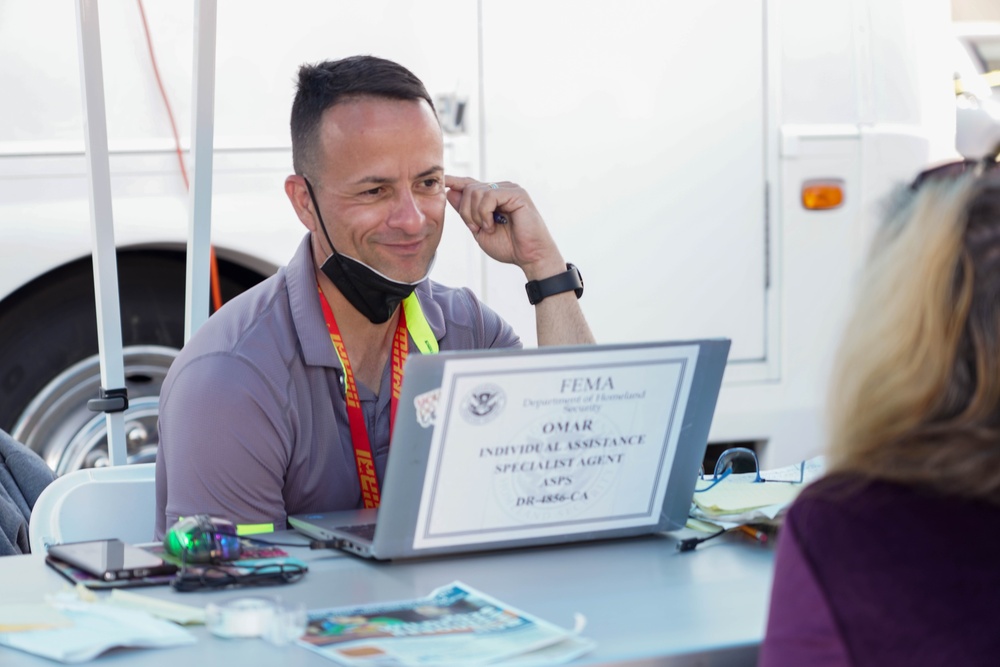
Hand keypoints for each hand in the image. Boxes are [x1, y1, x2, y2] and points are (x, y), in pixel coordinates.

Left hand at [445, 176, 565, 280]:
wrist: (530, 257)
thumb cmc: (509, 246)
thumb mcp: (479, 229)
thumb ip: (466, 212)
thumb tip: (450, 191)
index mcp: (493, 197)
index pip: (471, 184)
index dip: (455, 181)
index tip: (441, 179)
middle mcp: (501, 189)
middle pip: (469, 189)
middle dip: (466, 211)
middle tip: (476, 228)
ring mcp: (509, 190)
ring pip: (476, 191)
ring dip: (475, 214)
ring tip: (487, 228)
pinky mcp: (516, 193)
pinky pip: (489, 195)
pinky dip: (484, 213)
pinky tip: (492, 225)